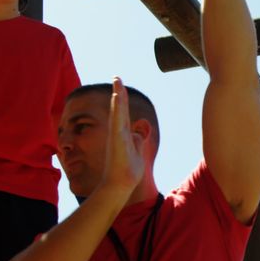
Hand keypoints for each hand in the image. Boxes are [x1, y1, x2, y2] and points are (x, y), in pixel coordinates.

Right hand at [98, 77, 144, 194]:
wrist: (120, 183)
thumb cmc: (128, 168)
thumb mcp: (138, 147)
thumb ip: (139, 135)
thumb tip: (142, 126)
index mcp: (122, 133)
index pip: (122, 111)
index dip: (121, 98)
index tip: (119, 84)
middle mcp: (117, 132)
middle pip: (118, 108)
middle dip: (118, 92)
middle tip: (117, 77)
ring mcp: (116, 135)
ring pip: (117, 112)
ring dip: (117, 97)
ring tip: (117, 82)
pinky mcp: (117, 140)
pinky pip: (117, 120)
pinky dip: (117, 108)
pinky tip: (117, 98)